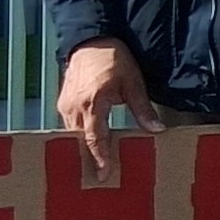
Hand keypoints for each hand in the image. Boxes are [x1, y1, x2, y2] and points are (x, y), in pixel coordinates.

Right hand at [53, 38, 159, 181]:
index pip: (95, 138)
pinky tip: (88, 147)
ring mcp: (65, 105)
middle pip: (80, 141)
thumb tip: (157, 130)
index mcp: (92, 103)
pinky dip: (79, 137)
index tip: (104, 175)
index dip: (100, 158)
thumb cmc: (115, 60)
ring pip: (73, 135)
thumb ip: (143, 109)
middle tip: (98, 179)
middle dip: (89, 159)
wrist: (91, 40)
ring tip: (94, 168)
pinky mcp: (62, 103)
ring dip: (83, 150)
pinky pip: (70, 126)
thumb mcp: (133, 83)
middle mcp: (74, 107)